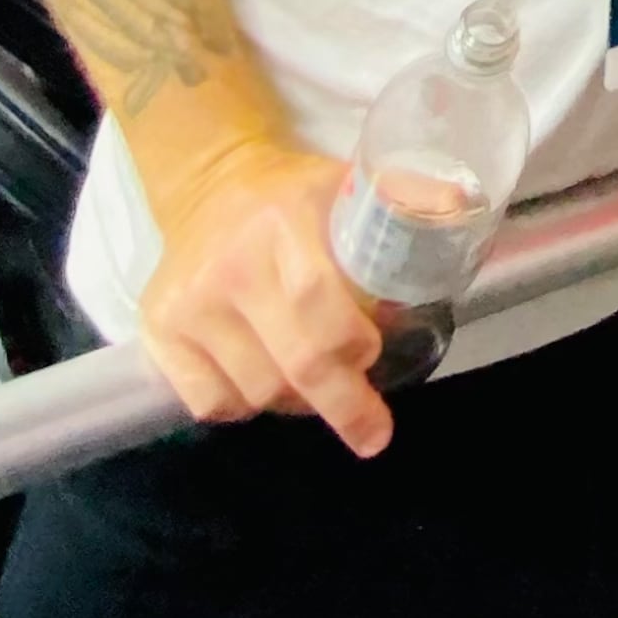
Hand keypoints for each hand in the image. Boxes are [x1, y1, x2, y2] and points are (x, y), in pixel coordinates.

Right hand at [138, 139, 393, 453]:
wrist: (209, 185)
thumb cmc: (295, 198)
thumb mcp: (350, 187)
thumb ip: (402, 206)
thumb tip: (461, 216)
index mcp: (283, 222)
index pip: (319, 305)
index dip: (353, 345)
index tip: (375, 357)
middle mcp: (229, 265)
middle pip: (294, 364)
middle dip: (343, 404)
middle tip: (373, 431)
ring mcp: (188, 303)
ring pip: (257, 392)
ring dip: (296, 401)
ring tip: (314, 380)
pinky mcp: (157, 331)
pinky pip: (212, 404)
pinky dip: (246, 406)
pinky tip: (264, 378)